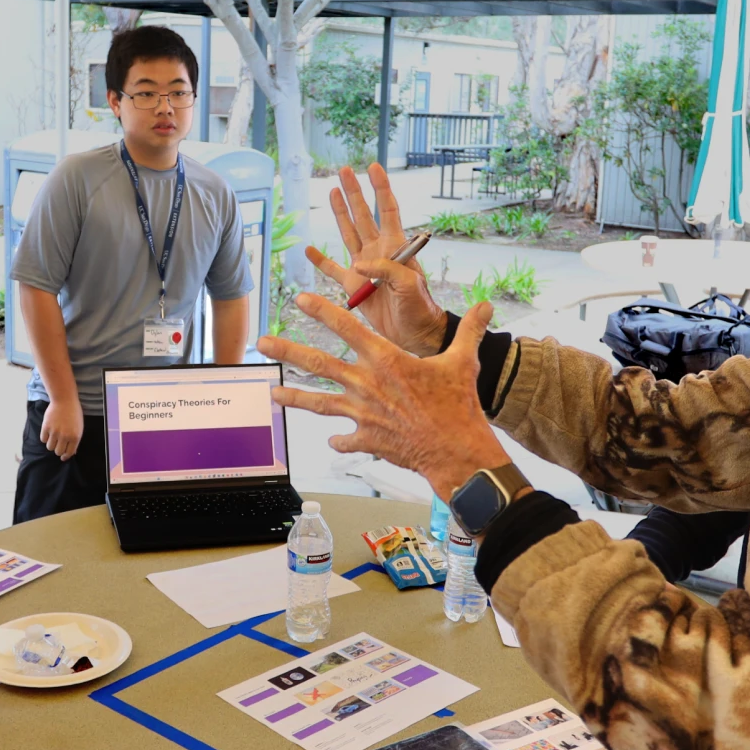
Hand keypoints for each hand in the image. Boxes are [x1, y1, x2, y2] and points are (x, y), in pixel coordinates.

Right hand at [40, 397, 83, 461]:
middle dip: (58, 450)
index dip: (65, 456)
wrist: (65, 400)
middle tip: (58, 445)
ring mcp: (54, 432)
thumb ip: (75, 440)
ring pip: (49, 447)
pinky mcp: (46, 427)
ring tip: (53, 438)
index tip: (63, 457)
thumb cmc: (74, 414)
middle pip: (58, 452)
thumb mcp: (79, 427)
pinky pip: (43, 439)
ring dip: (51, 444)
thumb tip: (71, 453)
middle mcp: (65, 436)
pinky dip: (45, 438)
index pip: (69, 453)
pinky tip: (48, 432)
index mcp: (75, 437)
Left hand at [258, 292, 510, 497]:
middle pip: (317, 363)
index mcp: (385, 359)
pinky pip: (345, 438)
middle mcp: (366, 383)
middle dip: (287, 350)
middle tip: (262, 342)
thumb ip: (469, 331)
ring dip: (292, 397)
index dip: (321, 309)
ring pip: (318, 402)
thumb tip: (487, 305)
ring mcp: (361, 413)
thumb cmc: (458, 406)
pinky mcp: (365, 438)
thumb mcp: (463, 362)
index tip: (300, 299)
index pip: (346, 325)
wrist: (455, 451)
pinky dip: (338, 440)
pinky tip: (332, 440)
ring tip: (271, 395)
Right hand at [311, 164, 448, 356]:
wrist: (414, 333)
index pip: (387, 210)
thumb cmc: (420, 306)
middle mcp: (378, 252)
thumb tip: (359, 265)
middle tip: (345, 171)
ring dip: (340, 213)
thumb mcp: (409, 284)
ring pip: (348, 234)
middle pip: (363, 215)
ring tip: (332, 192)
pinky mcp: (353, 287)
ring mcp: (364, 268)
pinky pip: (332, 270)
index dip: (381, 188)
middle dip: (355, 192)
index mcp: (395, 247)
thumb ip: (386, 270)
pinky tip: (309, 250)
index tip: (374, 167)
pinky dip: (320, 261)